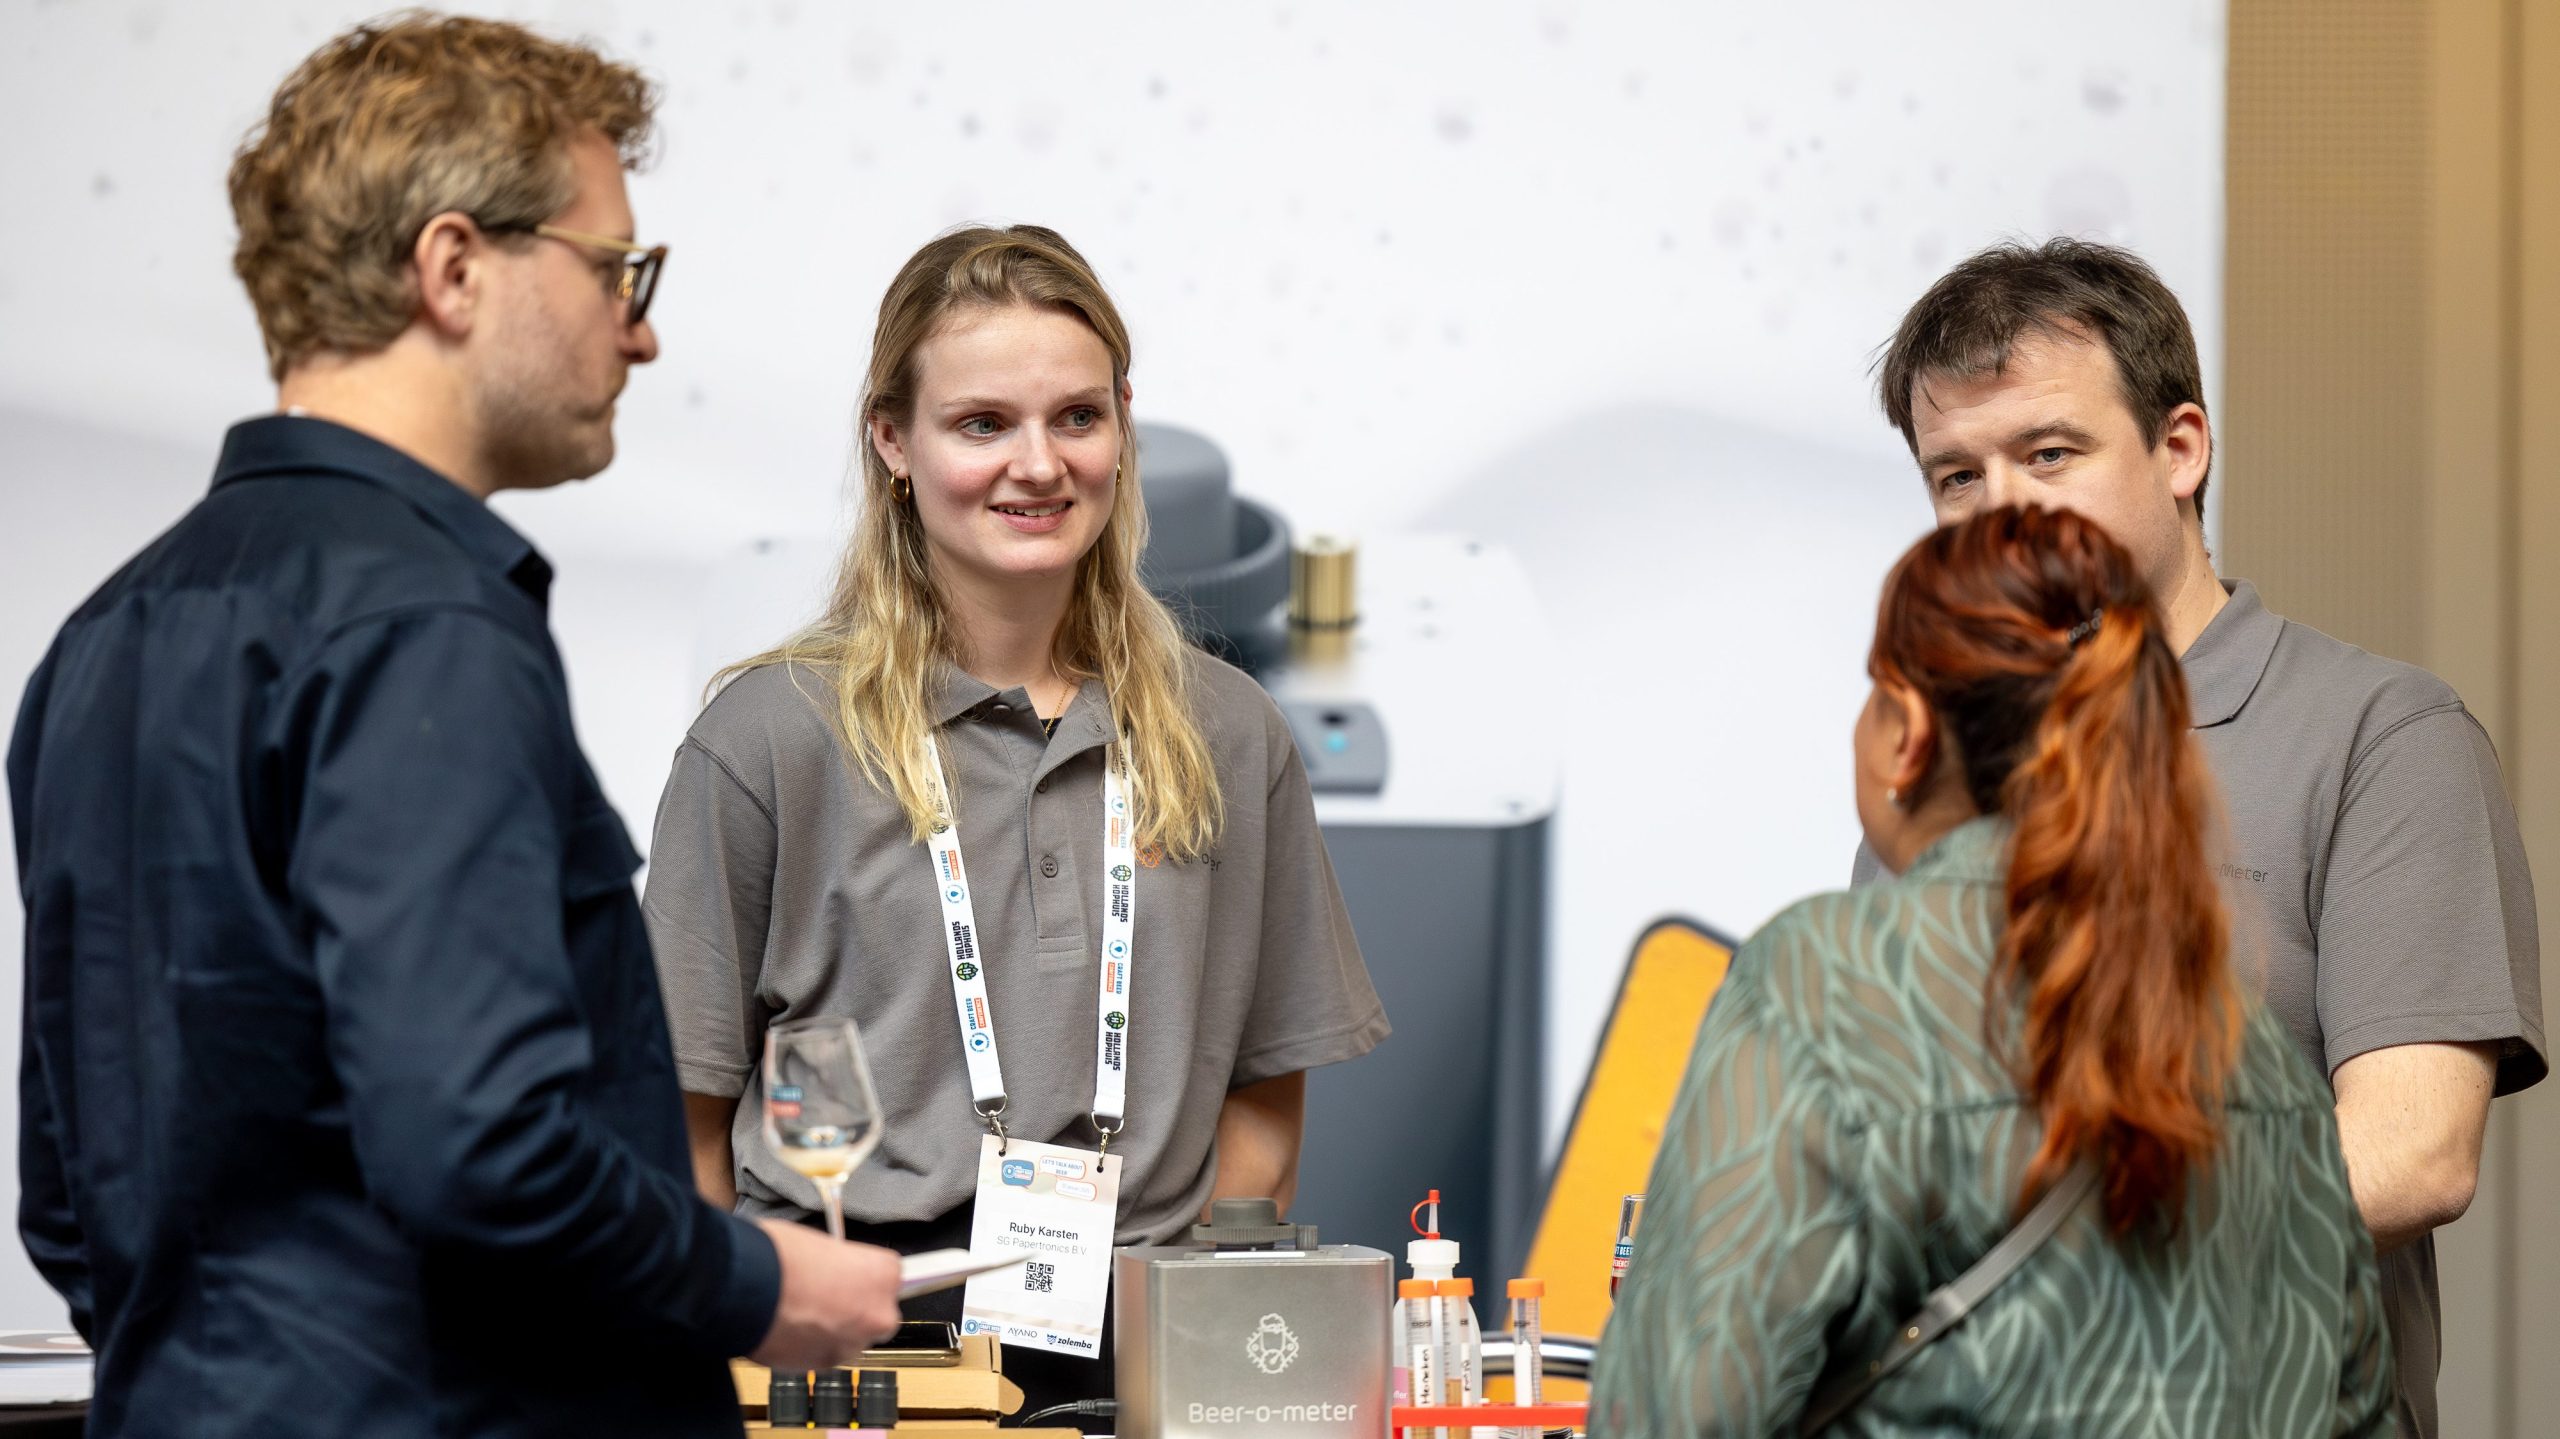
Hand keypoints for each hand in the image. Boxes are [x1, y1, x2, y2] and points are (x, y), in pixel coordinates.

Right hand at [749, 1218, 902, 1368]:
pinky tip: (790, 1327)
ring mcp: (852, 1343)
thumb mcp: (822, 1243)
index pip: (888, 1277)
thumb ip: (841, 1263)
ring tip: (801, 1312)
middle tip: (825, 1296)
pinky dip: (811, 1345)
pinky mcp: (824, 1365)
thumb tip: (835, 1270)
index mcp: (883, 1275)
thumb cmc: (780, 1257)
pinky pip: (825, 1353)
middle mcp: (877, 1313)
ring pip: (850, 1337)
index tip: (848, 1277)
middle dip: (855, 1308)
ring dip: (832, 1329)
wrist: (745, 1287)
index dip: (862, 1276)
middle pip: (877, 1313)